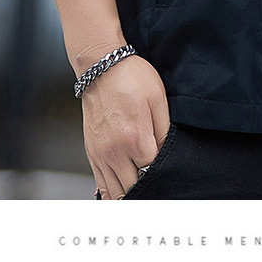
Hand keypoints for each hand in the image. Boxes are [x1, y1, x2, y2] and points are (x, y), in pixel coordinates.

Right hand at [79, 51, 170, 199]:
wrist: (101, 67)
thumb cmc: (132, 78)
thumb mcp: (158, 99)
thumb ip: (164, 131)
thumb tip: (166, 155)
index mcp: (135, 138)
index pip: (152, 173)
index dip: (163, 174)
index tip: (170, 172)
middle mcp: (115, 151)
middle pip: (133, 188)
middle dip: (147, 187)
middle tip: (159, 183)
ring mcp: (100, 154)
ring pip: (115, 192)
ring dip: (129, 193)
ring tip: (143, 188)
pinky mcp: (91, 153)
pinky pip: (100, 184)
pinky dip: (112, 191)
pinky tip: (123, 187)